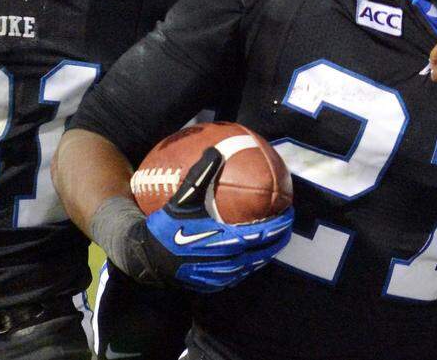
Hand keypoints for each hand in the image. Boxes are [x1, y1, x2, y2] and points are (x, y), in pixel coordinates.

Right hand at [144, 148, 293, 291]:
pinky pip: (239, 274)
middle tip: (287, 223)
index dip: (280, 224)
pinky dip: (249, 262)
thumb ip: (201, 176)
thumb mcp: (182, 199)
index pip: (263, 233)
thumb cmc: (165, 228)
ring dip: (266, 251)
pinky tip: (249, 252)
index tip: (289, 211)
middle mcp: (228, 261)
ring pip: (253, 264)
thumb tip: (215, 150)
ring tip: (274, 237)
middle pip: (264, 252)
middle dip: (279, 238)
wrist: (147, 259)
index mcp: (225, 240)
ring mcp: (222, 276)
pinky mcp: (213, 284)